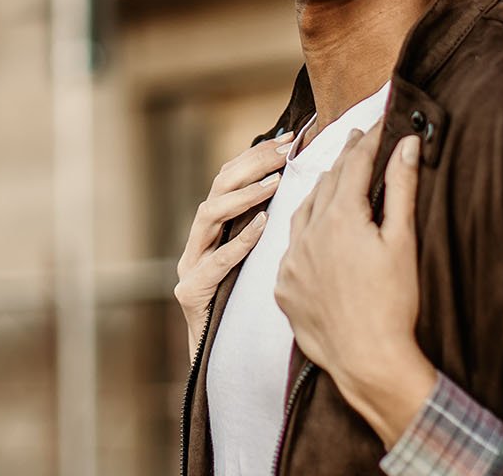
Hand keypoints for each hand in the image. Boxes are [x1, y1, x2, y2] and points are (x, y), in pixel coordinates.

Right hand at [174, 130, 290, 358]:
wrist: (226, 362)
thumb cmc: (252, 308)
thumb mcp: (264, 258)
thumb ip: (273, 222)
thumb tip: (311, 182)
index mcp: (215, 230)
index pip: (230, 177)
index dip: (256, 155)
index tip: (289, 139)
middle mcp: (199, 242)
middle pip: (216, 188)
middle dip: (250, 165)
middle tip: (283, 153)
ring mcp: (190, 265)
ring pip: (208, 216)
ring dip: (243, 196)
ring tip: (274, 183)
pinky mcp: (191, 292)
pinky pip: (215, 261)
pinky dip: (239, 241)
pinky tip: (262, 225)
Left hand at [274, 124, 435, 446]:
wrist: (368, 360)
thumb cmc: (394, 303)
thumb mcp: (402, 241)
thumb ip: (401, 188)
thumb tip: (406, 144)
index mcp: (340, 218)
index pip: (353, 165)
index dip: (368, 140)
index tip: (379, 121)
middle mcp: (308, 235)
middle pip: (326, 185)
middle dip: (344, 161)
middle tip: (357, 140)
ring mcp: (291, 263)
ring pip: (302, 214)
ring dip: (320, 194)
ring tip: (334, 180)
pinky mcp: (283, 288)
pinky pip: (291, 249)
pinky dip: (304, 233)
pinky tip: (315, 233)